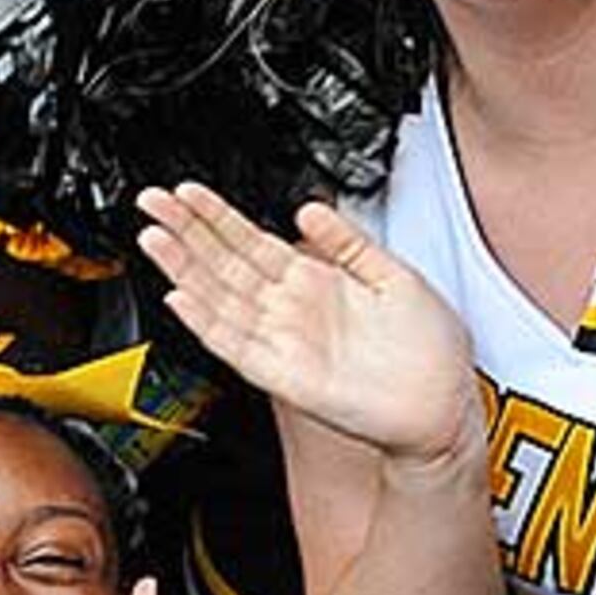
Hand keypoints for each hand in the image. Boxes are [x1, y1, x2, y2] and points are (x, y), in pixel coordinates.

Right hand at [136, 184, 479, 469]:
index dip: (216, 214)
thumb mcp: (392, 273)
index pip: (252, 240)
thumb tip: (309, 208)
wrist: (444, 403)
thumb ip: (347, 240)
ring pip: (220, 298)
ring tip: (154, 237)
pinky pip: (235, 345)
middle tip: (152, 202)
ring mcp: (284, 341)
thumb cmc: (428, 350)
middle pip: (224, 263)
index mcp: (317, 282)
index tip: (188, 191)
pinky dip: (206, 323)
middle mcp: (293, 309)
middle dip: (186, 231)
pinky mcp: (284, 375)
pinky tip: (182, 298)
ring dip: (184, 268)